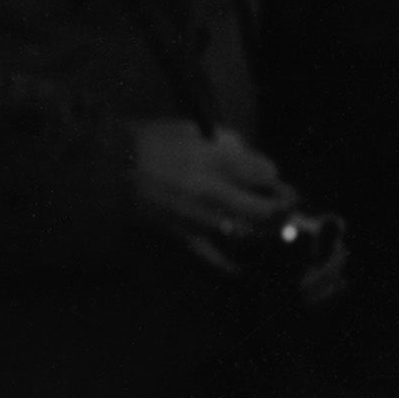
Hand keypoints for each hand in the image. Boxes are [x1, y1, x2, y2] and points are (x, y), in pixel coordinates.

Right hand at [130, 119, 298, 270]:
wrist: (110, 170)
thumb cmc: (150, 143)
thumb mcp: (192, 129)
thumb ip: (228, 142)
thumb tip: (251, 158)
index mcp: (219, 162)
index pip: (267, 174)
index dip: (275, 177)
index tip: (274, 180)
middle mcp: (217, 194)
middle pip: (267, 210)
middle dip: (282, 208)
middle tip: (288, 207)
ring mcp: (203, 219)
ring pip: (249, 234)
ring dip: (264, 232)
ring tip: (272, 228)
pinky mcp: (186, 237)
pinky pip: (214, 258)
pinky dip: (230, 265)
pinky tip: (241, 268)